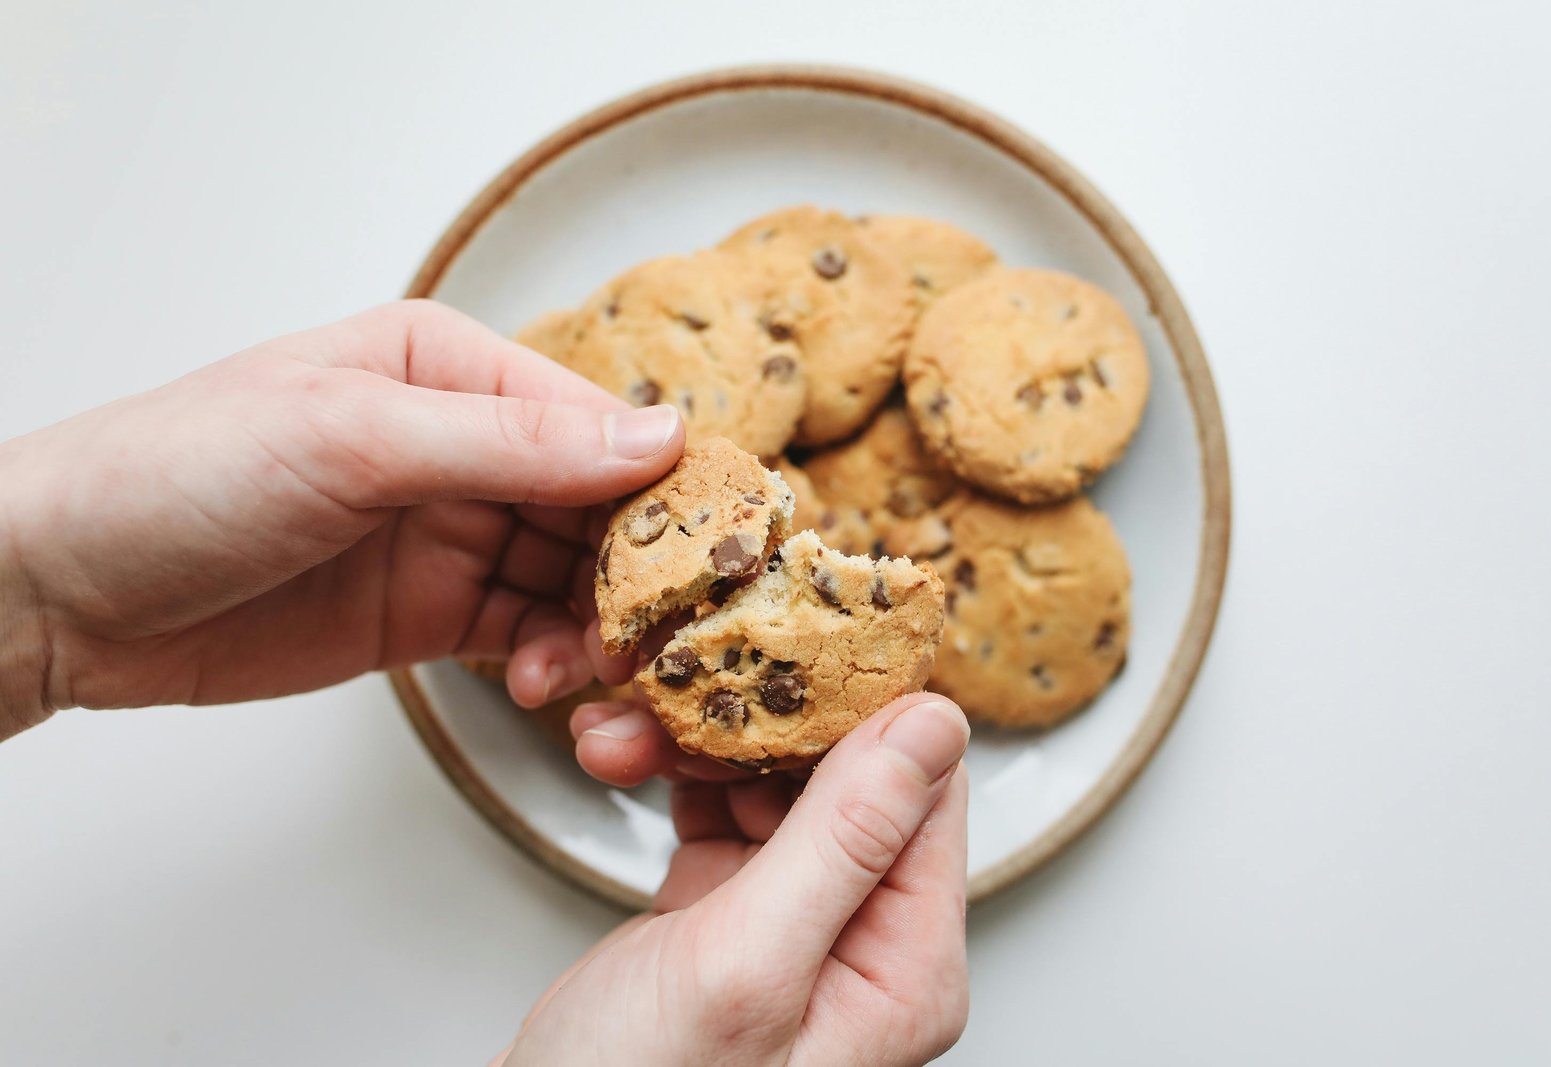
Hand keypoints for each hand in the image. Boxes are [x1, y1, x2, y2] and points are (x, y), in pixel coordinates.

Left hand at [0, 300, 684, 738]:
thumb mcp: (352, 438)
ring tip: (594, 672)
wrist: (61, 589)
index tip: (717, 548)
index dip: (664, 487)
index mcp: (451, 367)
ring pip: (573, 580)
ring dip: (598, 629)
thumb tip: (654, 437)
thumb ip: (511, 444)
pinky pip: (526, 634)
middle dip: (638, 572)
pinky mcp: (429, 614)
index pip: (596, 423)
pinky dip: (550, 664)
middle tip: (662, 633)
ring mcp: (448, 532)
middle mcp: (463, 445)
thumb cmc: (175, 473)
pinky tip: (543, 685)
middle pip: (600, 508)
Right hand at [494, 695, 971, 1066]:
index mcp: (905, 965)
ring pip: (776, 784)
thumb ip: (845, 840)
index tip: (799, 640)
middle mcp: (864, 943)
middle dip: (762, 722)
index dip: (864, 705)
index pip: (926, 791)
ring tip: (628, 728)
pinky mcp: (728, 918)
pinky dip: (674, 779)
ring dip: (701, 744)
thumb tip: (935, 725)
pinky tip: (629, 761)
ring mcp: (795, 929)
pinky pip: (722, 814)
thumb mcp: (746, 964)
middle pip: (848, 777)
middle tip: (686, 682)